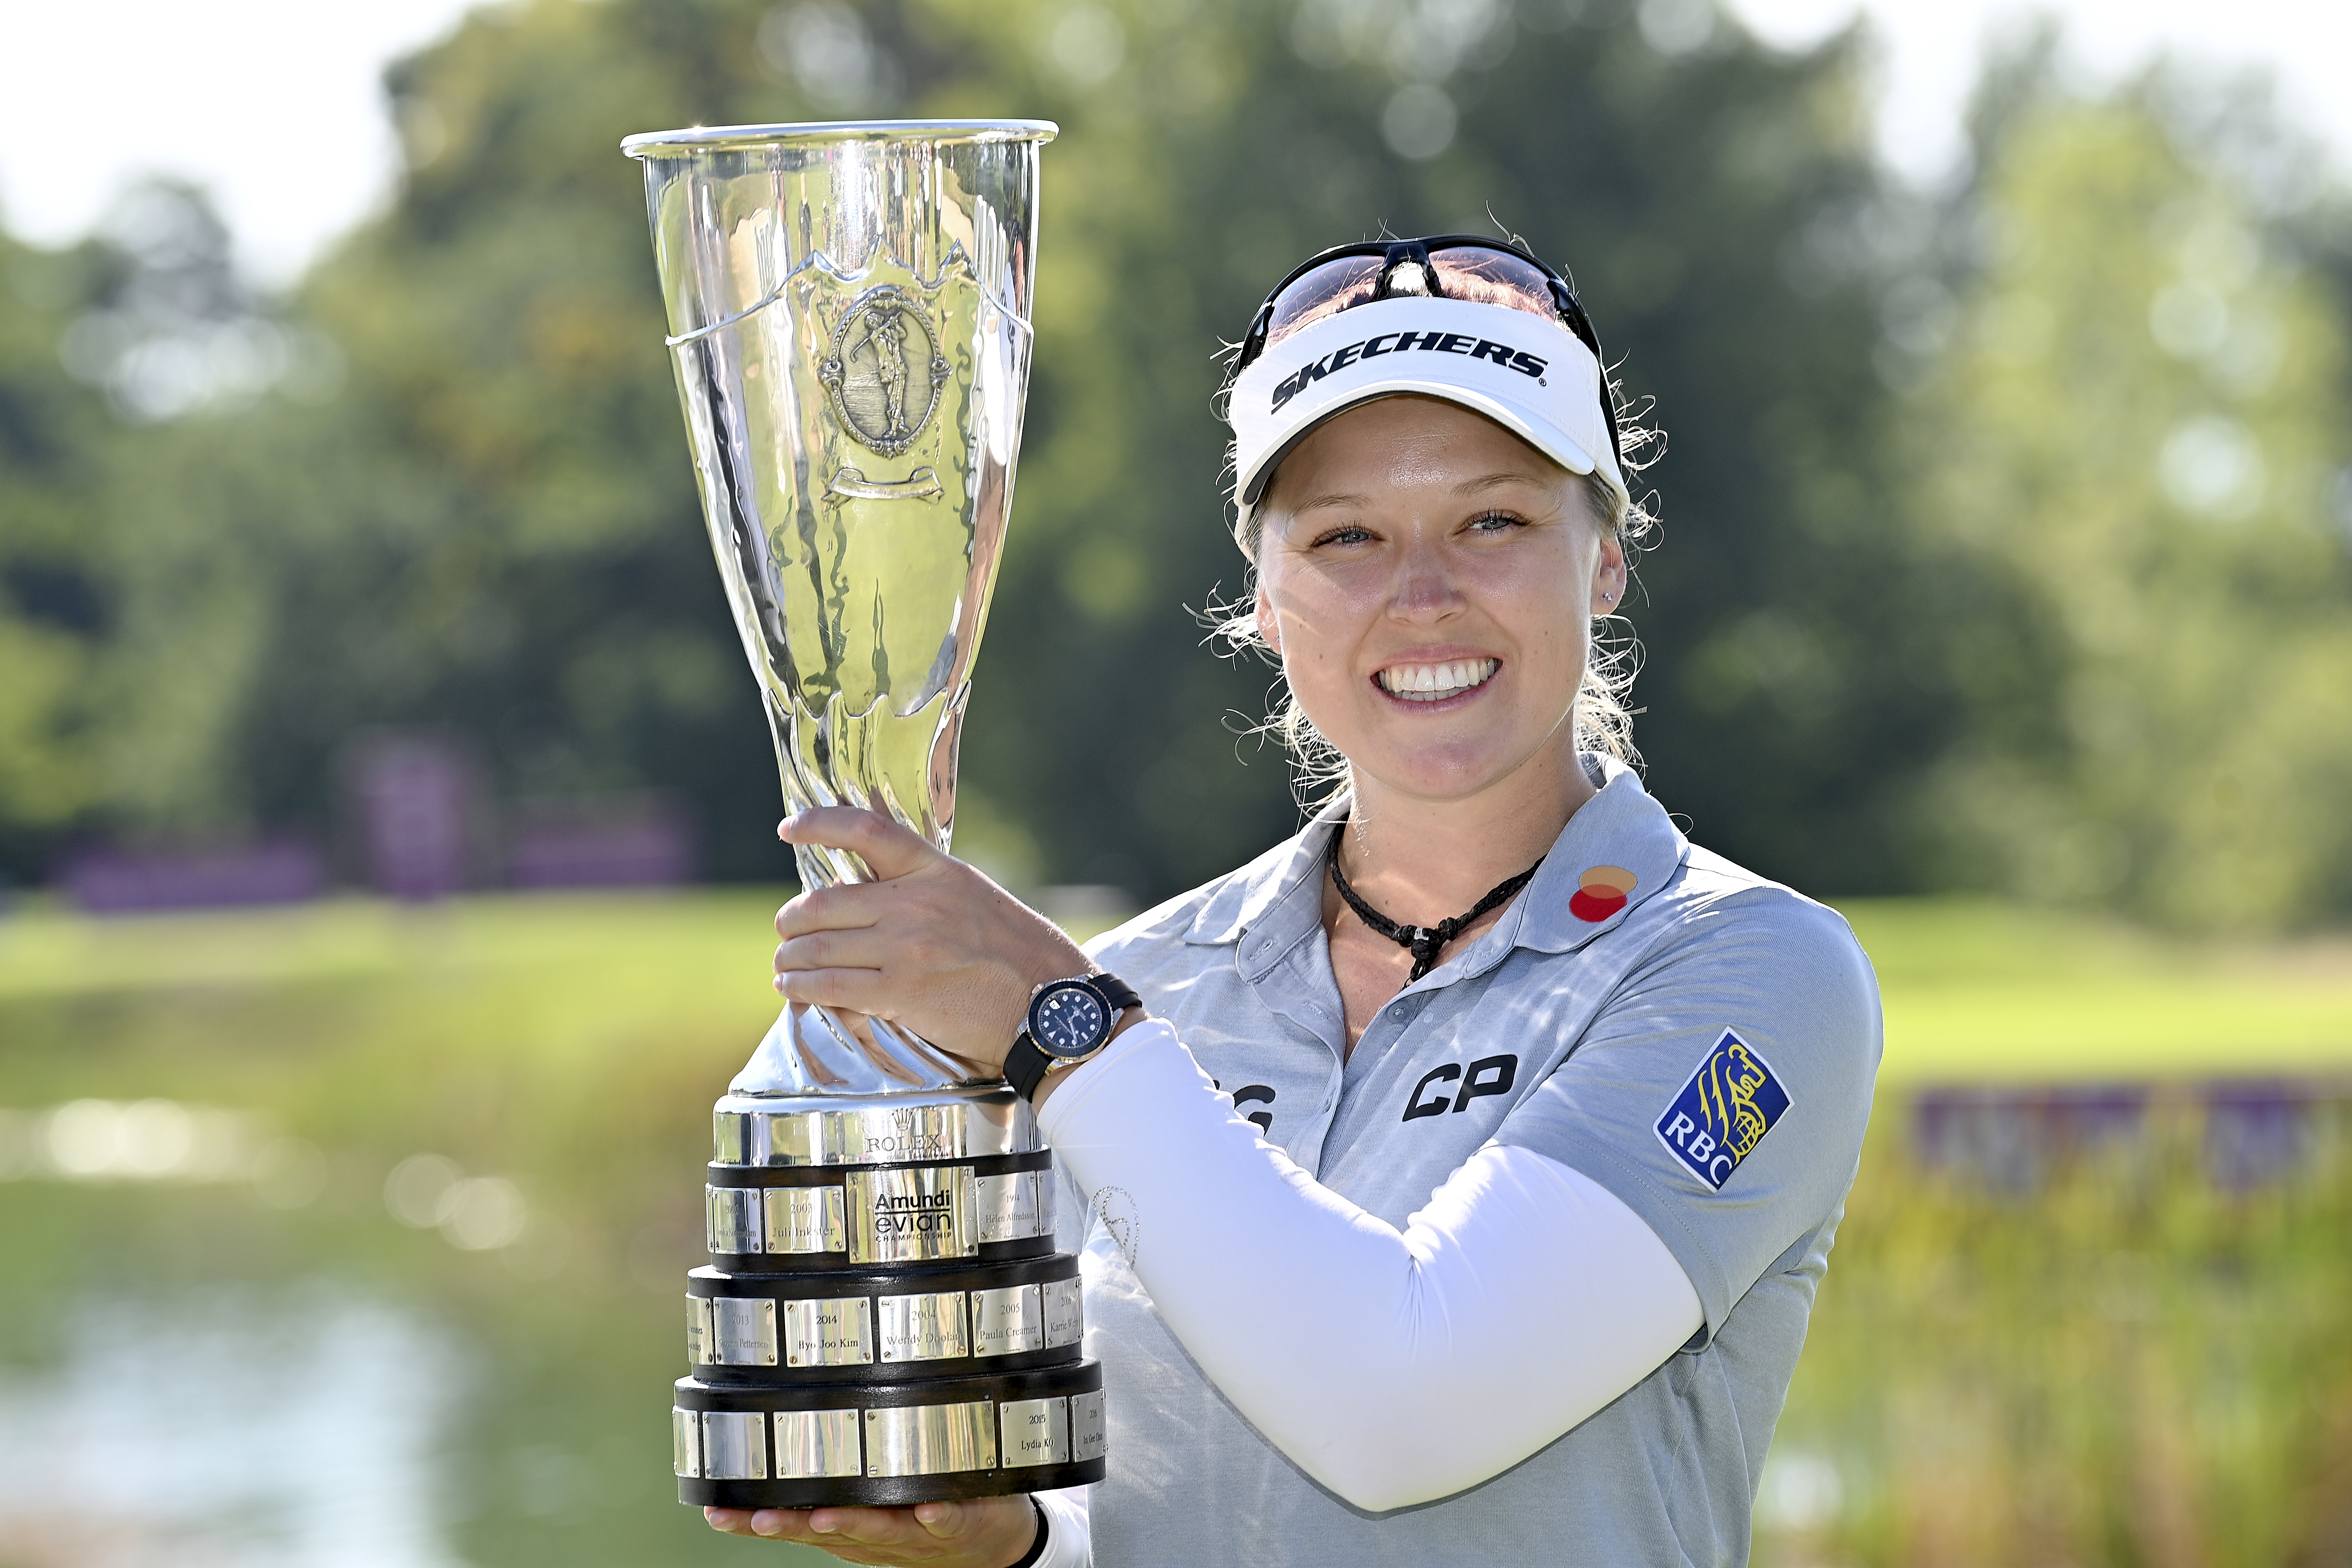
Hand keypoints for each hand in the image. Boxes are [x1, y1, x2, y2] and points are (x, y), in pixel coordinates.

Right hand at [705, 1497, 1037, 1564]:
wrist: (987, 1546)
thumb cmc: (916, 1513)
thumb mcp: (866, 1504)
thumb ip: (828, 1482)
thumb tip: (777, 1431)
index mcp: (845, 1524)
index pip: (792, 1520)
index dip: (752, 1519)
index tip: (716, 1510)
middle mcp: (872, 1532)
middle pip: (826, 1528)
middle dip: (791, 1524)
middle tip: (760, 1517)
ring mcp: (914, 1529)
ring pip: (878, 1527)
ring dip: (852, 1523)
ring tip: (826, 1515)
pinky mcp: (957, 1521)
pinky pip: (946, 1517)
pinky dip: (936, 1513)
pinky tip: (928, 1506)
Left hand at [774, 808, 1090, 1069]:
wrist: (1049, 1002)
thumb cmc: (1014, 950)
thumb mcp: (971, 895)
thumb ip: (920, 888)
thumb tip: (864, 891)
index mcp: (935, 870)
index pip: (865, 830)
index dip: (819, 825)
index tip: (789, 829)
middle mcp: (915, 903)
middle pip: (823, 903)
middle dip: (792, 919)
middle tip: (786, 929)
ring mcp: (906, 949)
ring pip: (819, 947)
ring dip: (790, 957)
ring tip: (785, 963)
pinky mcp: (901, 993)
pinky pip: (831, 986)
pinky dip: (803, 987)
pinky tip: (794, 987)